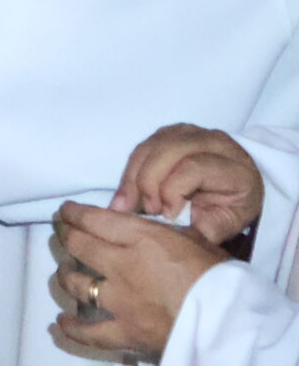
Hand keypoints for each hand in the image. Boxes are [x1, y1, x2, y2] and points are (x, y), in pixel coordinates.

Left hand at [50, 201, 227, 360]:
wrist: (233, 324)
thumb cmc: (222, 279)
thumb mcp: (197, 242)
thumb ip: (169, 235)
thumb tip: (160, 230)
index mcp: (142, 239)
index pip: (94, 219)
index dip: (74, 214)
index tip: (65, 212)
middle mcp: (122, 265)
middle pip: (78, 246)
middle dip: (64, 236)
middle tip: (61, 233)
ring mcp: (120, 300)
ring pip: (75, 283)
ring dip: (65, 276)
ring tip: (64, 272)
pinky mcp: (126, 332)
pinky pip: (89, 332)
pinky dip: (72, 328)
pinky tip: (61, 323)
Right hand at [115, 126, 264, 243]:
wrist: (238, 185)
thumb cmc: (231, 205)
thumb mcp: (228, 223)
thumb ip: (206, 228)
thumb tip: (176, 232)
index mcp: (234, 166)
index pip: (194, 167)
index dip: (173, 190)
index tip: (166, 214)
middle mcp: (213, 142)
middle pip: (167, 151)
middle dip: (148, 182)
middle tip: (144, 209)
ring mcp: (190, 132)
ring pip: (150, 147)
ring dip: (132, 176)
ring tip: (126, 204)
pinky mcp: (170, 132)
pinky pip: (142, 147)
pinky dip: (130, 170)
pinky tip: (128, 191)